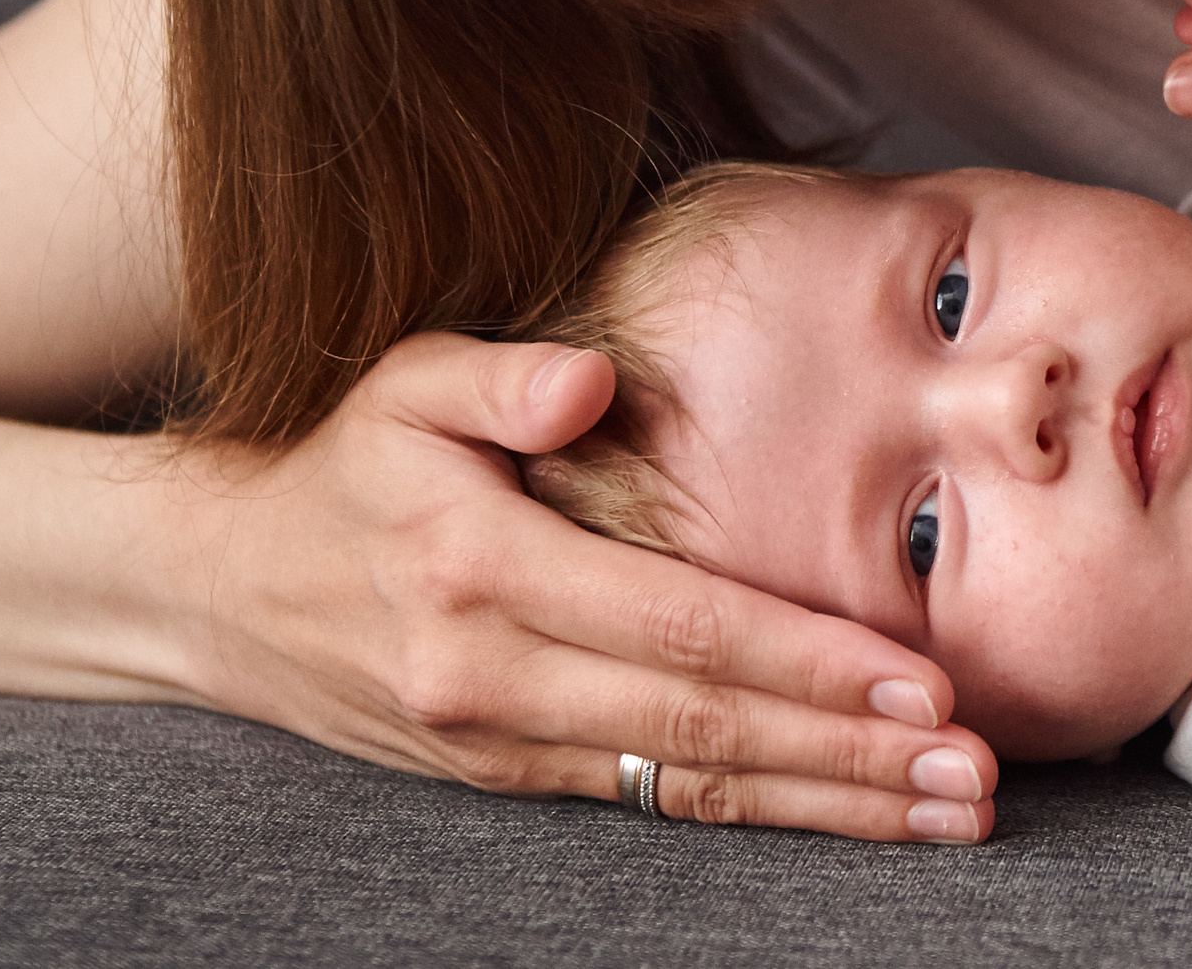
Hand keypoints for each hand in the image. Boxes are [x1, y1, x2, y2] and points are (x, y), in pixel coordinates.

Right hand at [177, 332, 996, 841]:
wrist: (223, 590)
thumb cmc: (345, 467)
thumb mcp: (400, 385)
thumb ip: (497, 374)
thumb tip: (595, 375)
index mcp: (486, 570)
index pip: (680, 627)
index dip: (806, 659)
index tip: (917, 682)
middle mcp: (497, 673)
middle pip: (706, 726)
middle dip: (849, 757)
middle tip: (968, 776)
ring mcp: (503, 740)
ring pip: (690, 783)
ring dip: (825, 806)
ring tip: (941, 816)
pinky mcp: (509, 774)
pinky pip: (651, 799)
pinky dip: (754, 811)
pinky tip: (841, 814)